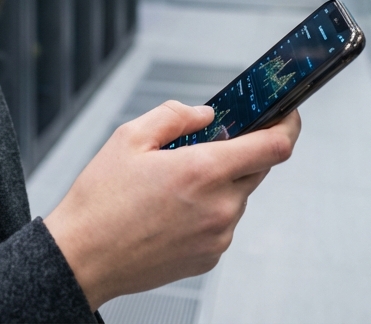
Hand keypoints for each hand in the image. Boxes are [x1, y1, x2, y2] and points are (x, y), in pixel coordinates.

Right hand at [43, 102, 300, 310]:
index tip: (287, 114)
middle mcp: (219, 206)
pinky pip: (222, 223)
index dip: (287, 125)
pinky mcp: (210, 257)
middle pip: (257, 169)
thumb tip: (206, 114)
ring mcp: (217, 236)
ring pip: (237, 196)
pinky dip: (208, 209)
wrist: (83, 257)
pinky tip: (171, 209)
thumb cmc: (100, 201)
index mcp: (203, 171)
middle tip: (207, 145)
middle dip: (241, 151)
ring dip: (219, 183)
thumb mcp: (129, 137)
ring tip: (173, 184)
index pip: (273, 146)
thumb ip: (175, 116)